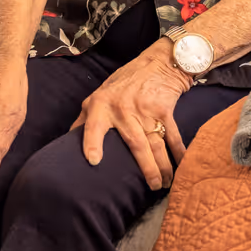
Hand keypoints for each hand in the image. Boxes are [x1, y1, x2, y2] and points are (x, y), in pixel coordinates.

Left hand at [72, 44, 190, 189]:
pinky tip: (183, 165)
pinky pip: (173, 135)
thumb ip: (85, 118)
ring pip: (155, 144)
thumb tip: (67, 143)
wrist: (157, 63)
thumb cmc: (125, 82)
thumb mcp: (99, 94)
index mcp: (102, 105)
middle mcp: (123, 108)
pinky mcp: (165, 109)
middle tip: (151, 187)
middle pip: (135, 144)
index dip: (92, 142)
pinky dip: (179, 152)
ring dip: (162, 166)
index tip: (93, 161)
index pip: (94, 126)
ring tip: (165, 183)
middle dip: (146, 168)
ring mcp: (145, 109)